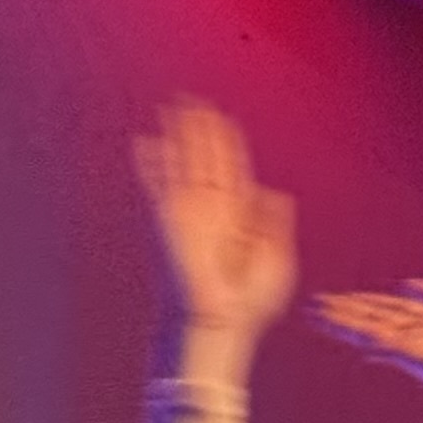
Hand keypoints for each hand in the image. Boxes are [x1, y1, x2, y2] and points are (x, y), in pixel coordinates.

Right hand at [135, 100, 296, 363]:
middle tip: (195, 99)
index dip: (226, 141)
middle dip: (200, 129)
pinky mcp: (167, 221)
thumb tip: (274, 191)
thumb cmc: (249, 304)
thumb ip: (276, 225)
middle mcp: (212, 210)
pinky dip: (151, 163)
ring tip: (172, 106)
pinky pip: (157, 184)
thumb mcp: (277, 261)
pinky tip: (146, 140)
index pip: (230, 169)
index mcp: (238, 217)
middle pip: (205, 158)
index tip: (223, 117)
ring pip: (181, 163)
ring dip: (177, 135)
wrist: (219, 323)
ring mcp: (188, 214)